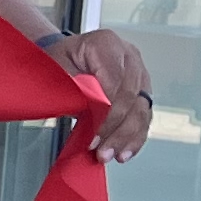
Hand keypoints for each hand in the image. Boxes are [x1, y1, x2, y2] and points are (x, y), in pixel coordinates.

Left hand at [46, 27, 153, 161]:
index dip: (105, 114)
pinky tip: (125, 152)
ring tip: (111, 155)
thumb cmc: (60, 60)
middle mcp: (129, 57)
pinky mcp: (142, 90)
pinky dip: (135, 137)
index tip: (93, 135)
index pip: (115, 84)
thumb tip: (90, 107)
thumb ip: (74, 85)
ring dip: (127, 138)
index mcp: (107, 44)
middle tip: (101, 152)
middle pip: (131, 99)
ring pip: (141, 110)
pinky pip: (143, 116)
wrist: (65, 56)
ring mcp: (139, 73)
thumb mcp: (57, 67)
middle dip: (116, 130)